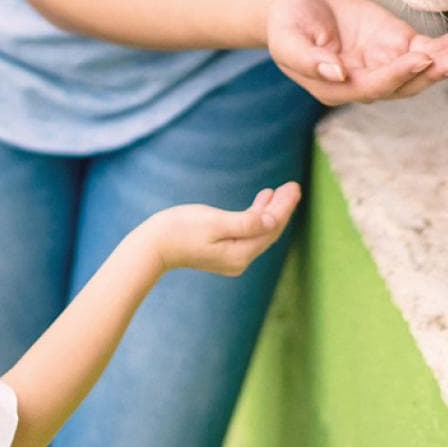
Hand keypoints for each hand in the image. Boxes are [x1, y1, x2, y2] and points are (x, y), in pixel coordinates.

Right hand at [147, 183, 301, 276]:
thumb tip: (273, 220)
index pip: (271, 228)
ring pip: (259, 232)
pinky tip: (260, 203)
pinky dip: (255, 217)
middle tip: (292, 186)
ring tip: (279, 191)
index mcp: (241, 253)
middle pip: (268, 231)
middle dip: (281, 208)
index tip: (294, 187)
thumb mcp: (214, 222)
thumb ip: (246, 222)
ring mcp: (232, 258)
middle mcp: (240, 260)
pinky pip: (248, 233)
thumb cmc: (179, 230)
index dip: (284, 207)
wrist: (153, 247)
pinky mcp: (223, 252)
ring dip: (269, 211)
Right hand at [267, 0, 447, 105]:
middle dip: (430, 74)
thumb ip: (308, 59)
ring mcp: (382, 63)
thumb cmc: (286, 25)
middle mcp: (364, 81)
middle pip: (403, 85)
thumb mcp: (287, 40)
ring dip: (442, 65)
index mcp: (337, 87)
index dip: (397, 74)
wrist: (296, 6)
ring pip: (418, 71)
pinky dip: (442, 49)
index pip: (373, 86)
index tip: (419, 58)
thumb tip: (338, 74)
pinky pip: (423, 51)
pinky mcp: (394, 44)